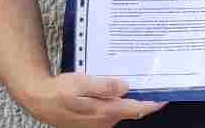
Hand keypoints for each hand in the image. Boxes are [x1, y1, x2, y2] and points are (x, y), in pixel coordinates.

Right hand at [19, 73, 164, 126]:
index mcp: (103, 112)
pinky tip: (114, 89)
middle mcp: (104, 120)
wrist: (39, 99)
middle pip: (131, 110)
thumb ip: (103, 86)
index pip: (136, 109)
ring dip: (128, 99)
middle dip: (142, 98)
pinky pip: (111, 110)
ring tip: (132, 82)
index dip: (152, 104)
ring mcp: (98, 122)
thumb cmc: (58, 92)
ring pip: (121, 110)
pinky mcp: (93, 119)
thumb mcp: (80, 83)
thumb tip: (124, 86)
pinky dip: (117, 100)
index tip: (165, 97)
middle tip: (151, 82)